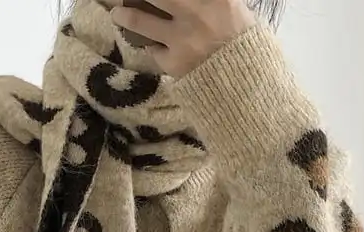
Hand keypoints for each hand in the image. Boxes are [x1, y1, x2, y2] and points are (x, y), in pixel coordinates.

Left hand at [110, 0, 256, 77]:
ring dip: (126, 14)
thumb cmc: (245, 48)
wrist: (245, 91)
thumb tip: (193, 4)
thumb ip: (216, 4)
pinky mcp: (173, 63)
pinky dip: (149, 44)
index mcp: (219, 0)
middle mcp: (195, 13)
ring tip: (118, 13)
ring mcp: (181, 39)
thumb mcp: (237, 13)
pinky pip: (152, 49)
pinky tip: (145, 41)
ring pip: (141, 20)